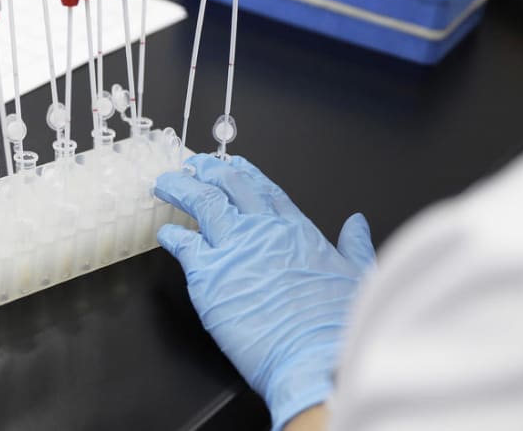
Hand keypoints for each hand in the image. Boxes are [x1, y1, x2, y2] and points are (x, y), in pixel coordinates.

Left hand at [155, 154, 374, 429]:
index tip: (231, 164)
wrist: (314, 358)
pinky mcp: (208, 275)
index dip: (244, 172)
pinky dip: (172, 236)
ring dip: (182, 188)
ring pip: (201, 203)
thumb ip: (353, 245)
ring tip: (167, 183)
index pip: (264, 189)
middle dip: (208, 170)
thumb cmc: (336, 327)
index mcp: (296, 230)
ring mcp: (233, 249)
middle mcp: (262, 231)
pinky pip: (182, 245)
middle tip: (195, 166)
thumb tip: (356, 224)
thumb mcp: (355, 276)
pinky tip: (166, 234)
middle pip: (229, 185)